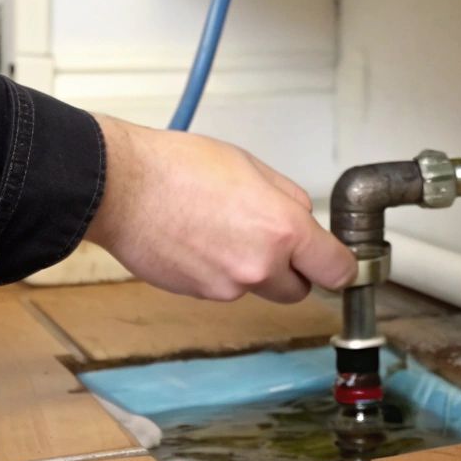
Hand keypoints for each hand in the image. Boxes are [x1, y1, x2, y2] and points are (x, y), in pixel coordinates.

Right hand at [81, 115, 355, 302]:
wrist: (122, 188)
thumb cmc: (178, 168)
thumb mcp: (251, 166)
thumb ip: (287, 198)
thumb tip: (302, 217)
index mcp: (283, 229)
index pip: (336, 270)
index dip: (338, 266)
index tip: (337, 263)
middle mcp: (259, 266)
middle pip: (298, 290)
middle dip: (292, 270)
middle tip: (270, 239)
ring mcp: (228, 286)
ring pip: (257, 287)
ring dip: (251, 268)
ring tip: (221, 228)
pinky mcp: (199, 294)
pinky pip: (224, 288)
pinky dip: (219, 270)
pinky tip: (199, 240)